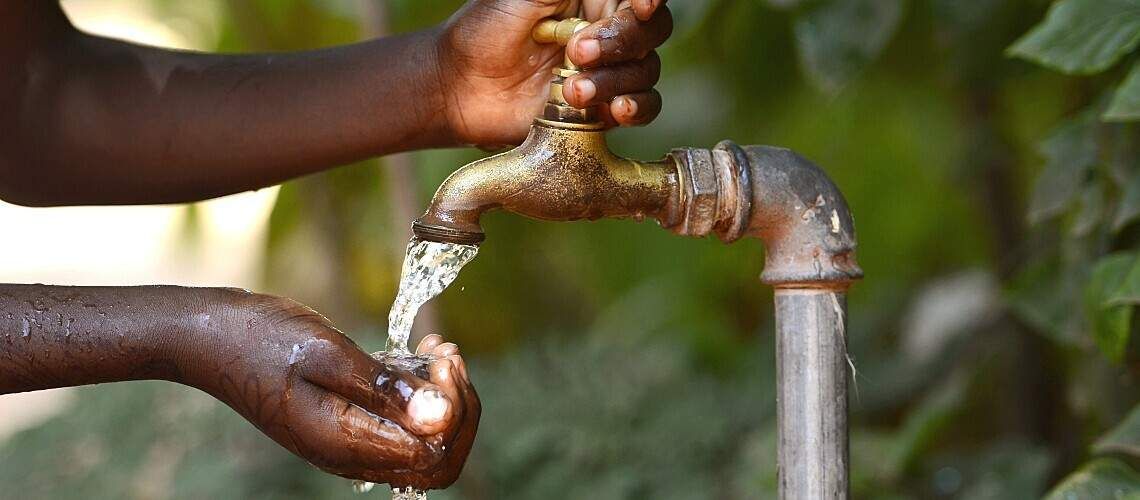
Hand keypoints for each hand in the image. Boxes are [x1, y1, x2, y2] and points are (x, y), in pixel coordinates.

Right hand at [187, 292, 478, 490]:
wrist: (208, 338)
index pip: (434, 454)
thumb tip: (439, 416)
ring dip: (443, 400)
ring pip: (423, 446)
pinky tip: (416, 358)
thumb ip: (383, 388)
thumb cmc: (260, 338)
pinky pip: (399, 428)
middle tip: (447, 357)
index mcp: (344, 443)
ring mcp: (348, 443)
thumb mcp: (326, 352)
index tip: (441, 359)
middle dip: (459, 410)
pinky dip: (419, 397)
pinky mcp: (345, 425)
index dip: (454, 411)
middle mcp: (350, 455)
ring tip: (436, 351)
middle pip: (437, 461)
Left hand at [435, 0, 671, 146]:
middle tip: (577, 52)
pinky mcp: (602, 110)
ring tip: (571, 90)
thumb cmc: (485, 31)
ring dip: (615, 80)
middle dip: (621, 41)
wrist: (459, 86)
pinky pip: (641, 108)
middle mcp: (606, 33)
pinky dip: (637, 108)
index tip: (642, 6)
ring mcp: (607, 72)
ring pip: (645, 71)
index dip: (648, 1)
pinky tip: (617, 109)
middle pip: (650, 32)